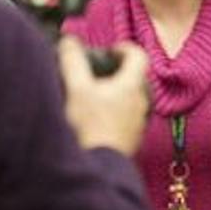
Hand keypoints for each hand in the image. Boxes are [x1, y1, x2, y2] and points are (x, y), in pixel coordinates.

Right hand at [57, 37, 150, 156]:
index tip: (109, 50)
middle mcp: (141, 102)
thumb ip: (72, 61)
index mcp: (132, 85)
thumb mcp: (76, 88)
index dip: (123, 47)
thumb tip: (69, 42)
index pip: (137, 55)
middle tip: (97, 73)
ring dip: (115, 93)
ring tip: (93, 97)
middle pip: (134, 77)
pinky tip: (95, 121)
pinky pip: (126, 118)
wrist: (100, 167)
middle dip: (116, 72)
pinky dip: (114, 113)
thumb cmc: (91, 127)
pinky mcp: (132, 139)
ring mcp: (139, 122)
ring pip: (130, 99)